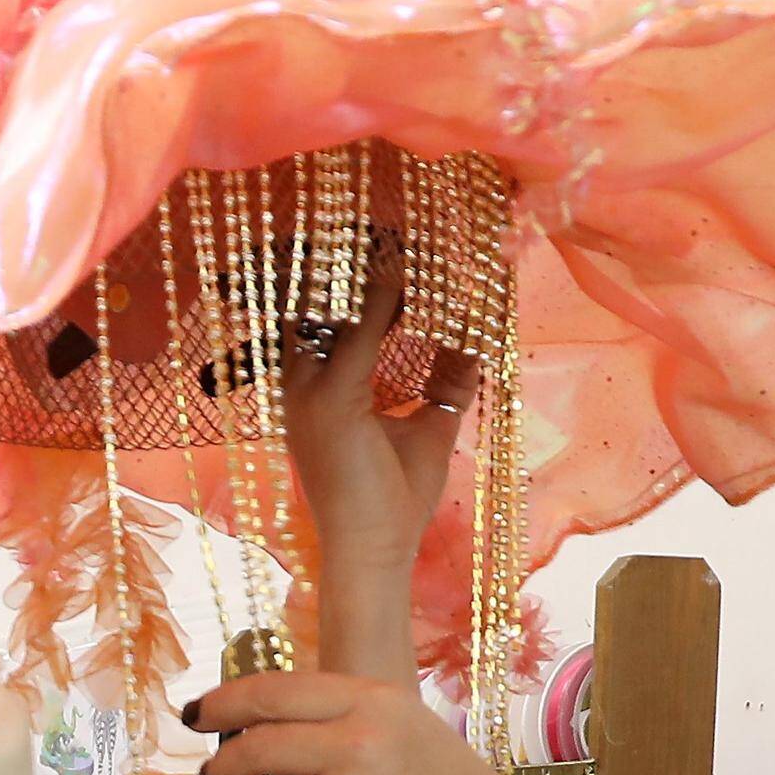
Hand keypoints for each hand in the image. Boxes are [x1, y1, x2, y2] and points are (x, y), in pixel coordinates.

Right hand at [281, 259, 477, 678]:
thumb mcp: (428, 427)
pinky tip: (421, 273)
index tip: (397, 237)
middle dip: (356, 253)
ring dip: (376, 264)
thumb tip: (476, 339)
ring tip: (417, 232)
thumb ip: (446, 380)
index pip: (323, 310)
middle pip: (316, 294)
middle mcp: (298, 381)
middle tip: (405, 221)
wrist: (374, 553)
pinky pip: (362, 329)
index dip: (353, 271)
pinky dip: (390, 297)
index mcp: (310, 386)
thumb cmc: (393, 501)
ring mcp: (307, 389)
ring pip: (334, 300)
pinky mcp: (331, 401)